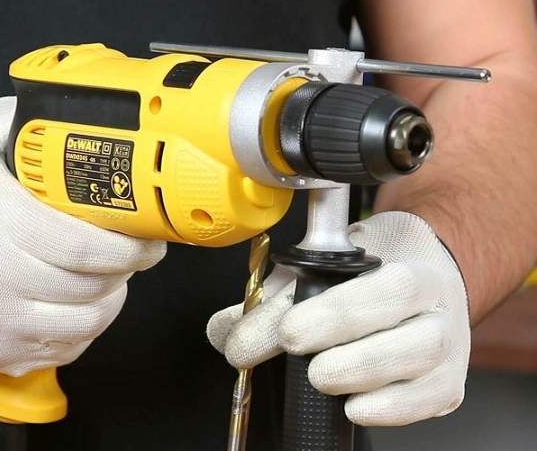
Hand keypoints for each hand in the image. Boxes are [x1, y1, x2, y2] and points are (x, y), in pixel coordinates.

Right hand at [0, 97, 165, 374]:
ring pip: (86, 322)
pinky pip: (65, 348)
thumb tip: (80, 110)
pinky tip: (77, 300)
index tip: (148, 237)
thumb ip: (24, 119)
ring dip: (111, 298)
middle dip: (127, 268)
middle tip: (133, 252)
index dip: (129, 245)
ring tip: (109, 275)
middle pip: (91, 286)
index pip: (82, 245)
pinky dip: (84, 325)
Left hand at [207, 212, 469, 425]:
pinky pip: (425, 402)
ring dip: (362, 375)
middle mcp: (438, 304)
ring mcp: (449, 347)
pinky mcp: (446, 385)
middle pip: (406, 327)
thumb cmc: (370, 268)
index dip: (336, 312)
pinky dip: (389, 409)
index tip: (285, 328)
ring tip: (320, 377)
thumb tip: (224, 331)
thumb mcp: (323, 264)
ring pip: (422, 365)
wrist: (426, 273)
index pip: (384, 287)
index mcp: (410, 264)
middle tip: (293, 344)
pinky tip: (354, 406)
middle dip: (342, 337)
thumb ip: (275, 294)